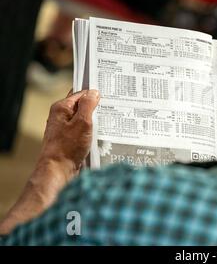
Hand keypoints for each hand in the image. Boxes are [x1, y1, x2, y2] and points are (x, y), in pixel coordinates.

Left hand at [0, 89, 99, 234]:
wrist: (58, 170)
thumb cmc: (67, 147)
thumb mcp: (82, 122)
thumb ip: (88, 105)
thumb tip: (93, 92)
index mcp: (61, 108)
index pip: (81, 93)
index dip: (94, 94)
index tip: (108, 96)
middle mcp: (62, 117)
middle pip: (83, 107)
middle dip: (97, 109)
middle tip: (112, 110)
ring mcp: (66, 129)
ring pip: (85, 120)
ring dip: (96, 122)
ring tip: (109, 124)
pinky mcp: (71, 140)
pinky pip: (85, 131)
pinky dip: (94, 133)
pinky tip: (102, 136)